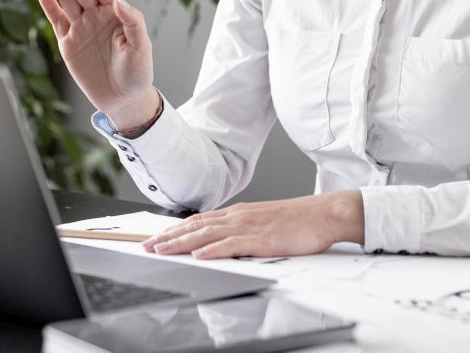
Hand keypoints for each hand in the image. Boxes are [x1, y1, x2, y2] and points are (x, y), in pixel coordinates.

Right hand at [37, 0, 157, 126]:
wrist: (124, 100)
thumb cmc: (138, 73)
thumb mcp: (142, 48)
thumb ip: (133, 23)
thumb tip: (120, 2)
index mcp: (115, 13)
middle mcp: (96, 16)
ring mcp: (81, 28)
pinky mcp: (68, 44)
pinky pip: (56, 21)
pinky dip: (48, 7)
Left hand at [141, 191, 364, 258]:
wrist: (323, 214)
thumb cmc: (297, 221)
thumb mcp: (263, 222)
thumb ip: (242, 230)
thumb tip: (223, 239)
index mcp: (239, 214)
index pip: (199, 221)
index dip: (175, 230)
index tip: (157, 238)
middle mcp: (238, 217)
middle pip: (196, 227)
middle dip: (169, 237)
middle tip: (147, 246)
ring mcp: (249, 227)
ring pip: (207, 235)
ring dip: (181, 243)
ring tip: (162, 249)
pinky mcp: (262, 239)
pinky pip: (233, 245)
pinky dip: (213, 250)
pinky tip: (199, 255)